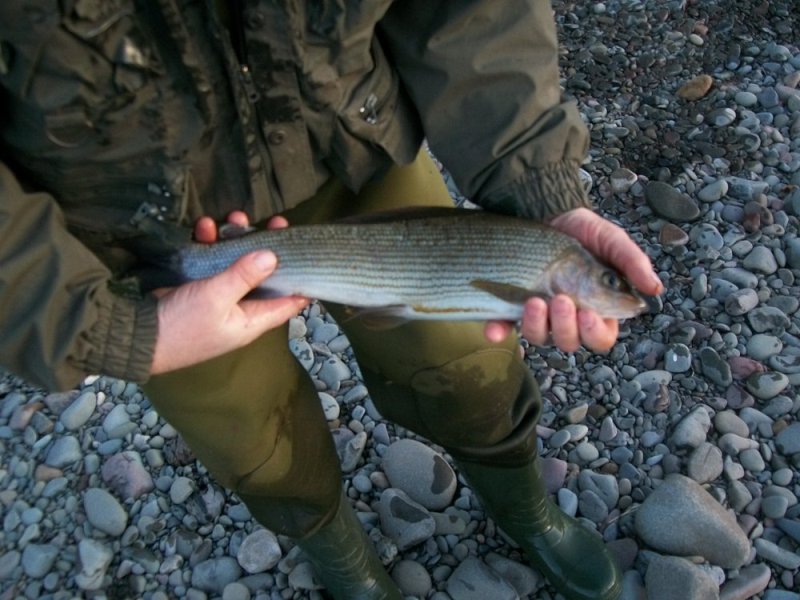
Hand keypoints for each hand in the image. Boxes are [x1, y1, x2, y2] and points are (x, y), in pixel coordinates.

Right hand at [150, 212, 307, 374]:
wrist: (136, 336)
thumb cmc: (183, 326)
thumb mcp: (216, 297)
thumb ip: (244, 276)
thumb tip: (273, 255)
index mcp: (253, 320)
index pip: (288, 302)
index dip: (302, 279)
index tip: (310, 254)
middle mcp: (240, 310)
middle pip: (264, 277)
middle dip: (268, 249)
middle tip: (275, 222)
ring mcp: (218, 299)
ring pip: (236, 266)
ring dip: (235, 241)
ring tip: (235, 218)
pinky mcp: (197, 290)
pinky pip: (210, 264)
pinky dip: (209, 245)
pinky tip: (204, 228)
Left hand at [485, 207, 662, 352]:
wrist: (546, 212)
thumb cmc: (584, 231)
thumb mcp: (612, 241)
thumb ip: (633, 262)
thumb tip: (655, 289)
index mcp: (598, 309)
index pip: (601, 337)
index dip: (595, 332)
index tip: (588, 312)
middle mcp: (568, 318)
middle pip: (569, 342)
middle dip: (565, 327)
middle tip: (562, 300)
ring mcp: (539, 314)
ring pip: (539, 338)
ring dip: (536, 326)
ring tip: (535, 300)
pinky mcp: (511, 306)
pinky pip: (503, 327)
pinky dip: (498, 331)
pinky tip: (494, 328)